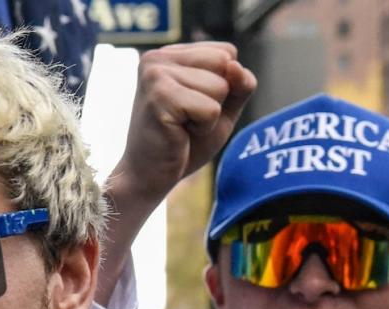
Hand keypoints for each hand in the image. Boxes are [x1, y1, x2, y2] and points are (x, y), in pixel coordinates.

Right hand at [114, 42, 255, 202]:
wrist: (150, 176)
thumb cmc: (183, 142)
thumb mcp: (223, 109)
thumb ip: (239, 85)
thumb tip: (235, 66)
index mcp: (170, 54)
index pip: (226, 52)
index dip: (223, 85)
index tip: (192, 104)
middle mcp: (158, 58)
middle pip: (225, 64)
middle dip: (217, 97)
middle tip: (187, 118)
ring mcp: (155, 75)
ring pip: (220, 86)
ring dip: (209, 116)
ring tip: (181, 126)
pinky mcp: (159, 97)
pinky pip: (211, 109)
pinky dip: (203, 128)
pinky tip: (178, 134)